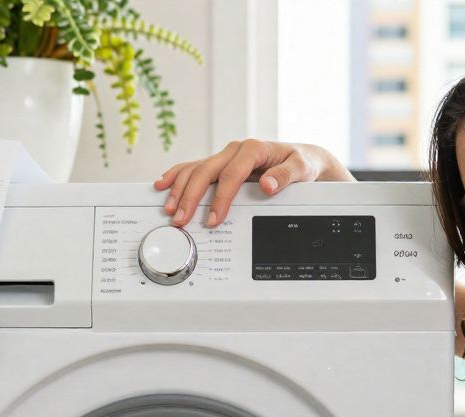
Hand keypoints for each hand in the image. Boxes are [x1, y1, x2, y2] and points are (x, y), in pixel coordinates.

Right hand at [153, 140, 353, 227]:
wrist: (301, 156)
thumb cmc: (300, 163)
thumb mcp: (301, 169)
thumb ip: (285, 176)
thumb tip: (267, 184)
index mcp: (253, 149)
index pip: (231, 174)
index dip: (221, 198)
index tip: (214, 218)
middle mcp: (235, 150)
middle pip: (206, 171)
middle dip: (191, 196)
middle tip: (181, 218)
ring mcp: (225, 156)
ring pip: (195, 169)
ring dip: (180, 188)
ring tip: (170, 208)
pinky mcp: (220, 163)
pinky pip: (194, 167)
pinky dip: (177, 175)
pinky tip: (163, 184)